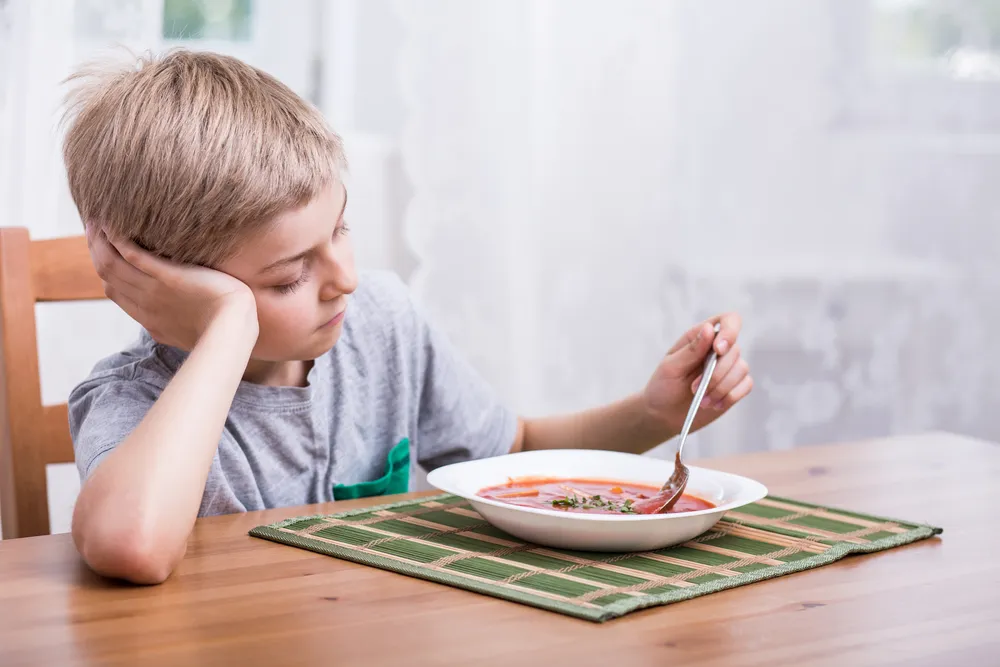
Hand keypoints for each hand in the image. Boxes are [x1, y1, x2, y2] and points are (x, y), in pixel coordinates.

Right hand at [86, 224, 257, 349]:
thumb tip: (159, 323)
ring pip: (112, 263)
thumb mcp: (185, 333)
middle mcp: (145, 303)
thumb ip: (168, 323)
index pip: (113, 290)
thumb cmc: (221, 331)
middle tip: (93, 226)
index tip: (103, 251)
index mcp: (148, 318)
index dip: (105, 269)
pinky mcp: (169, 277)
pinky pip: (133, 255)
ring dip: (100, 240)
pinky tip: (113, 224)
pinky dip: (118, 239)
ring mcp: (154, 290)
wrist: (234, 329)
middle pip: (107, 273)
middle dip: (96, 248)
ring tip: (97, 218)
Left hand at [642, 313, 751, 435]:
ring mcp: (729, 368)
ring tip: (702, 400)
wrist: (664, 414)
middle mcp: (718, 349)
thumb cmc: (663, 386)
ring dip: (721, 388)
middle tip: (694, 388)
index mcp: (701, 337)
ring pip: (741, 369)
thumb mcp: (671, 367)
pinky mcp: (734, 386)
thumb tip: (709, 329)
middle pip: (734, 350)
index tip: (718, 350)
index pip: (728, 320)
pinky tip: (713, 404)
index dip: (730, 331)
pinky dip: (730, 397)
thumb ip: (691, 349)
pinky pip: (746, 386)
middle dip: (716, 373)